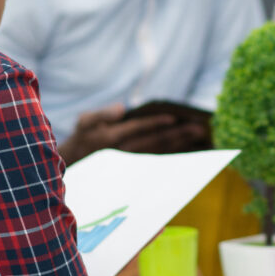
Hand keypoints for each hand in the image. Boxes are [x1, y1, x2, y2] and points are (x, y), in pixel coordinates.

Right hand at [59, 106, 204, 164]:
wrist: (75, 163)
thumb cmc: (83, 137)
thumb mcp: (84, 121)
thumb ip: (101, 114)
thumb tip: (122, 107)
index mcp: (112, 137)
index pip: (139, 128)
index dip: (156, 123)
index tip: (174, 118)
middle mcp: (124, 151)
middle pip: (155, 142)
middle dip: (177, 134)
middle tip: (199, 128)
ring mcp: (132, 162)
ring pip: (160, 151)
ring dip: (180, 144)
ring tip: (199, 135)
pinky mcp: (137, 167)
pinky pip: (159, 159)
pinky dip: (174, 153)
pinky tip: (190, 146)